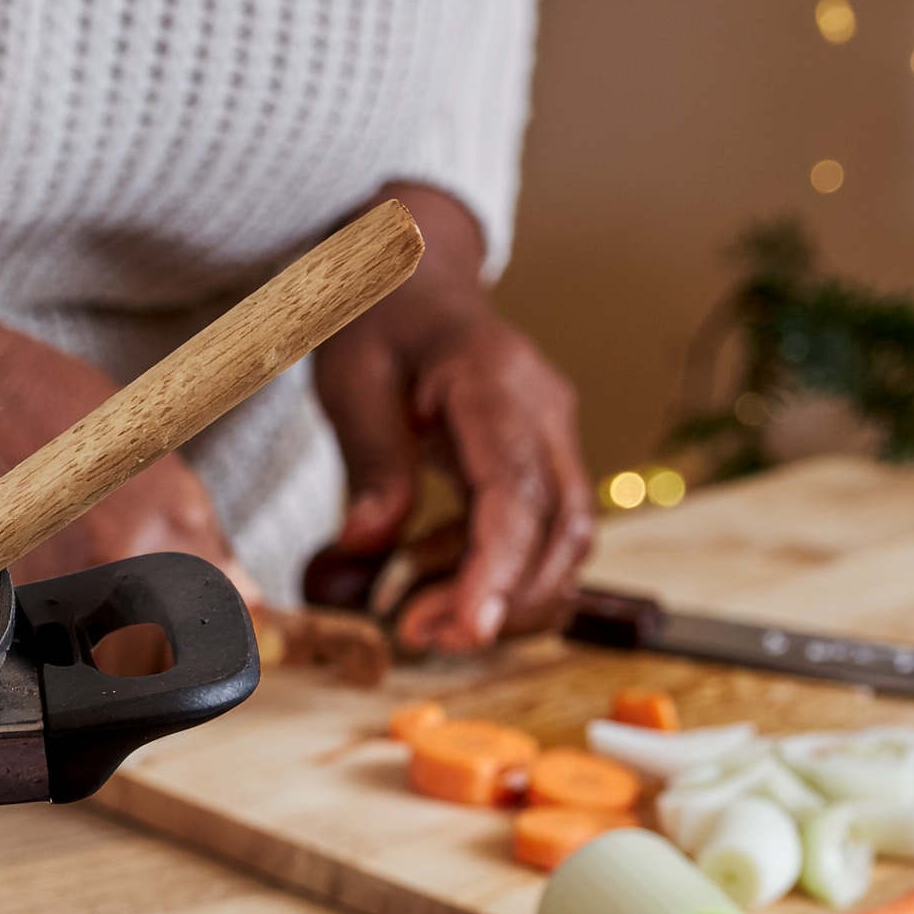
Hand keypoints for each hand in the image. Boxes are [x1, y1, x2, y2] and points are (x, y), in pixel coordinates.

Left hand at [314, 183, 590, 652]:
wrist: (414, 277)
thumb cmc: (378, 318)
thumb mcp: (351, 379)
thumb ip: (371, 460)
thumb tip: (369, 542)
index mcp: (496, 382)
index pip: (516, 492)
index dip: (500, 568)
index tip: (471, 628)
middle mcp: (544, 411)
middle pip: (561, 527)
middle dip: (503, 598)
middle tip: (423, 636)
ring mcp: (552, 435)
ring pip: (562, 540)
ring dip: (504, 593)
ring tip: (420, 621)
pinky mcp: (541, 459)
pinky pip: (538, 532)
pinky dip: (496, 570)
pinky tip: (435, 580)